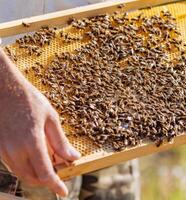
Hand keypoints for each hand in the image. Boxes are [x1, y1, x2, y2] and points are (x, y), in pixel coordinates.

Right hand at [0, 48, 80, 195]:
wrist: (4, 89)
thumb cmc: (29, 100)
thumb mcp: (51, 118)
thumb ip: (61, 141)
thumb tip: (72, 157)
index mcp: (31, 142)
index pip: (45, 173)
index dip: (55, 185)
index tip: (63, 191)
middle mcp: (15, 150)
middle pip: (32, 177)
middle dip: (46, 181)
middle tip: (59, 174)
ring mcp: (4, 150)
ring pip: (21, 173)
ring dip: (35, 174)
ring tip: (50, 165)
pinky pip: (13, 164)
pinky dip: (26, 166)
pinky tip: (35, 156)